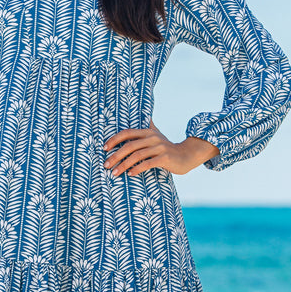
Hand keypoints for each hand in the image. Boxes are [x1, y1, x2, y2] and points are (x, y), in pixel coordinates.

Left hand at [103, 118, 219, 176]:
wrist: (186, 155)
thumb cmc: (166, 148)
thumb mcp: (156, 136)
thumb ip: (146, 128)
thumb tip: (139, 118)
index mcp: (147, 132)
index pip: (127, 133)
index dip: (114, 139)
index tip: (104, 148)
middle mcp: (152, 137)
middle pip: (129, 145)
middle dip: (115, 155)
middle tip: (106, 165)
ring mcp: (159, 147)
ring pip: (136, 155)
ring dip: (123, 165)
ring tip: (114, 173)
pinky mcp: (165, 158)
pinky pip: (147, 163)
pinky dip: (137, 169)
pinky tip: (130, 174)